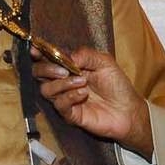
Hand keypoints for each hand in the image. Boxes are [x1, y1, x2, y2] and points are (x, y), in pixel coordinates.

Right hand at [34, 46, 153, 156]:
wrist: (128, 109)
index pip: (47, 58)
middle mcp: (63, 82)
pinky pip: (60, 105)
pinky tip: (83, 93)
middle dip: (46, 68)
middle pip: (39, 74)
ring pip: (46, 90)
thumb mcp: (104, 62)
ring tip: (82, 81)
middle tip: (63, 70)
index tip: (35, 49)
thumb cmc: (117, 84)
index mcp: (69, 67)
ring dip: (62, 83)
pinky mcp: (70, 114)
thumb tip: (68, 57)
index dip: (38, 53)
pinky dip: (69, 96)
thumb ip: (86, 55)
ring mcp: (65, 99)